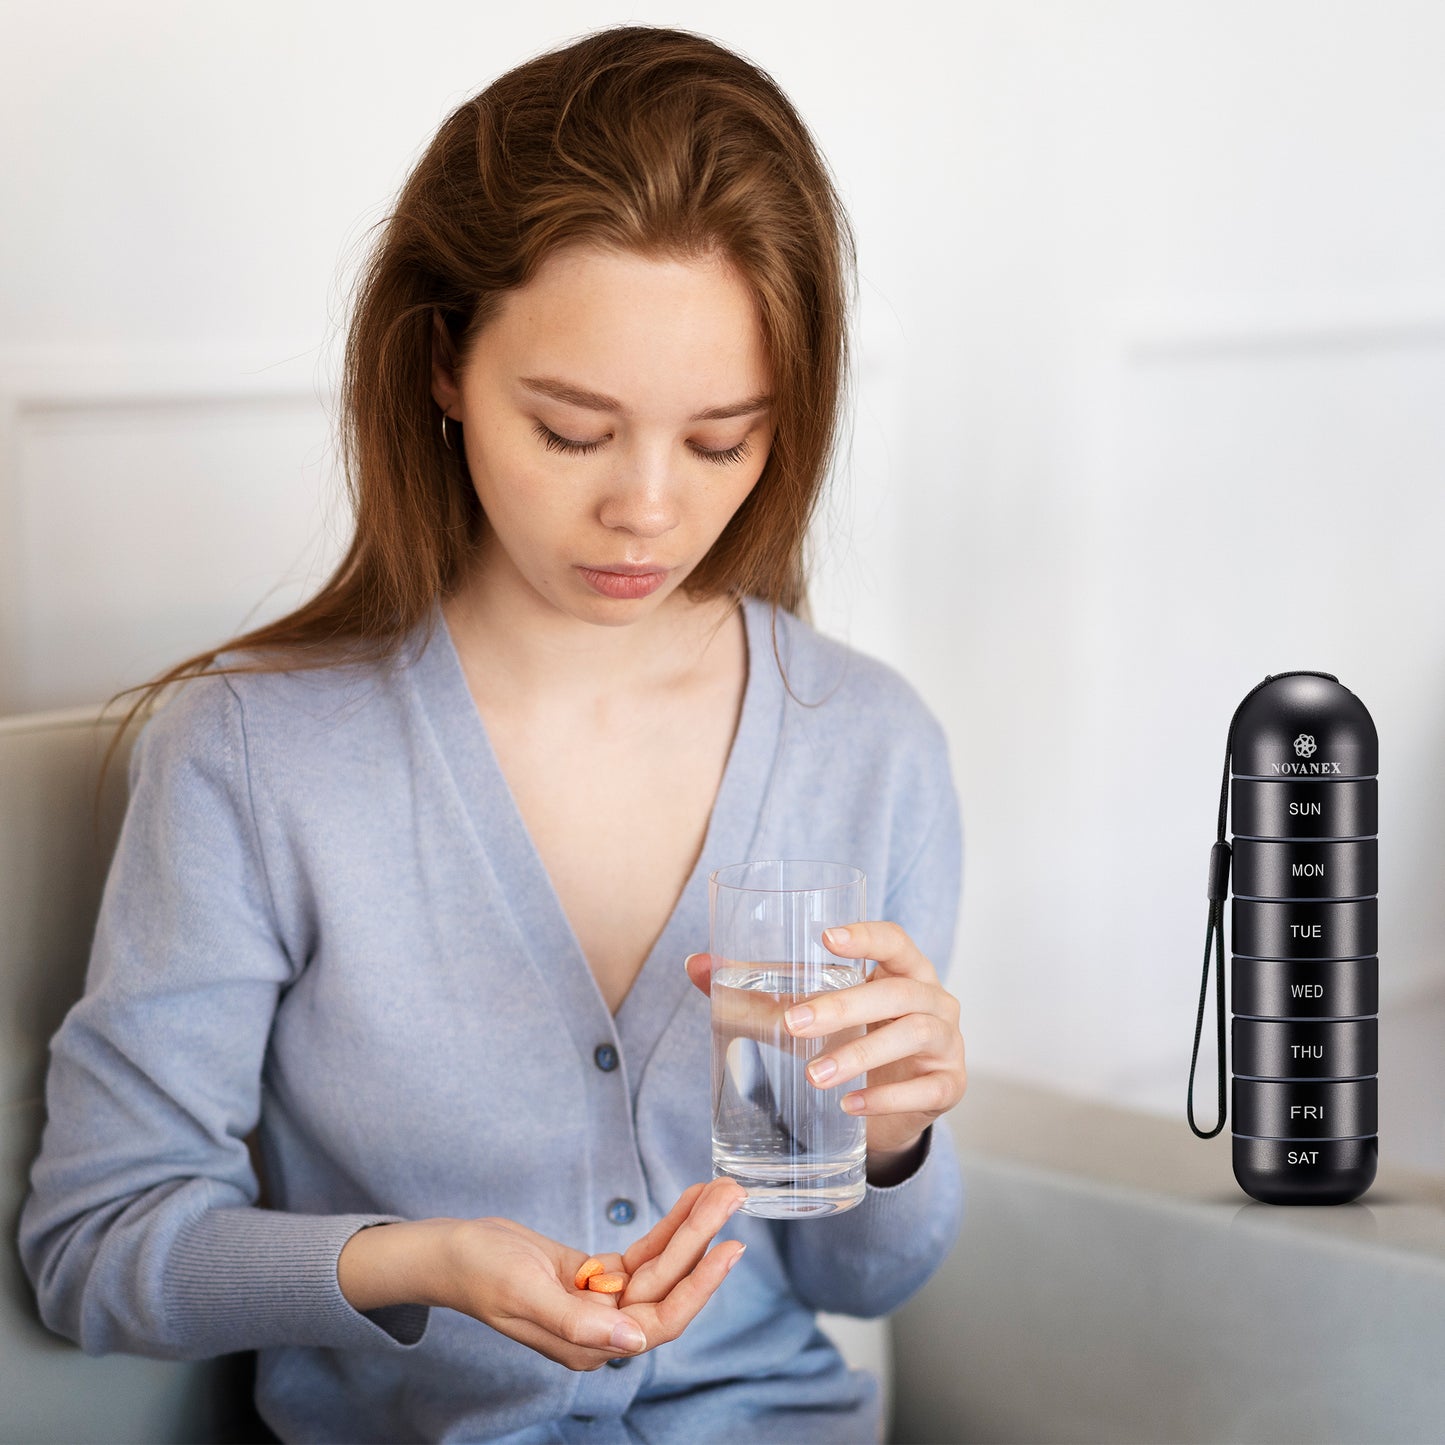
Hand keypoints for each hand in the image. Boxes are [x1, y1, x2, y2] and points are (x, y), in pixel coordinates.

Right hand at [437, 1178, 746, 1370]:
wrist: (450, 1251)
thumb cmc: (478, 1273)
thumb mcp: (524, 1293)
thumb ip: (578, 1323)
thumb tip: (632, 1344)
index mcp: (587, 1346)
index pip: (660, 1320)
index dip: (699, 1286)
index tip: (730, 1248)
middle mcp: (602, 1329)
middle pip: (668, 1285)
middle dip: (702, 1240)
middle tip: (733, 1196)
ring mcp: (602, 1302)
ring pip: (661, 1265)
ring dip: (691, 1227)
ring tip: (721, 1189)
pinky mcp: (596, 1277)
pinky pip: (644, 1253)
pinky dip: (667, 1227)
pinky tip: (690, 1201)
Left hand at [686, 921, 965, 1169]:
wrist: (893, 1102)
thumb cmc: (855, 1036)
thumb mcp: (813, 1008)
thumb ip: (759, 988)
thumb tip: (696, 966)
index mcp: (902, 968)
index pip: (894, 939)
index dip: (866, 936)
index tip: (825, 939)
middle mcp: (933, 998)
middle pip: (897, 991)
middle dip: (844, 1006)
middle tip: (794, 1024)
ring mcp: (947, 1043)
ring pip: (913, 1035)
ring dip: (860, 1055)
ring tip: (814, 1075)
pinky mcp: (948, 1085)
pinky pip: (924, 1088)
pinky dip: (884, 1098)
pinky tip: (848, 1106)